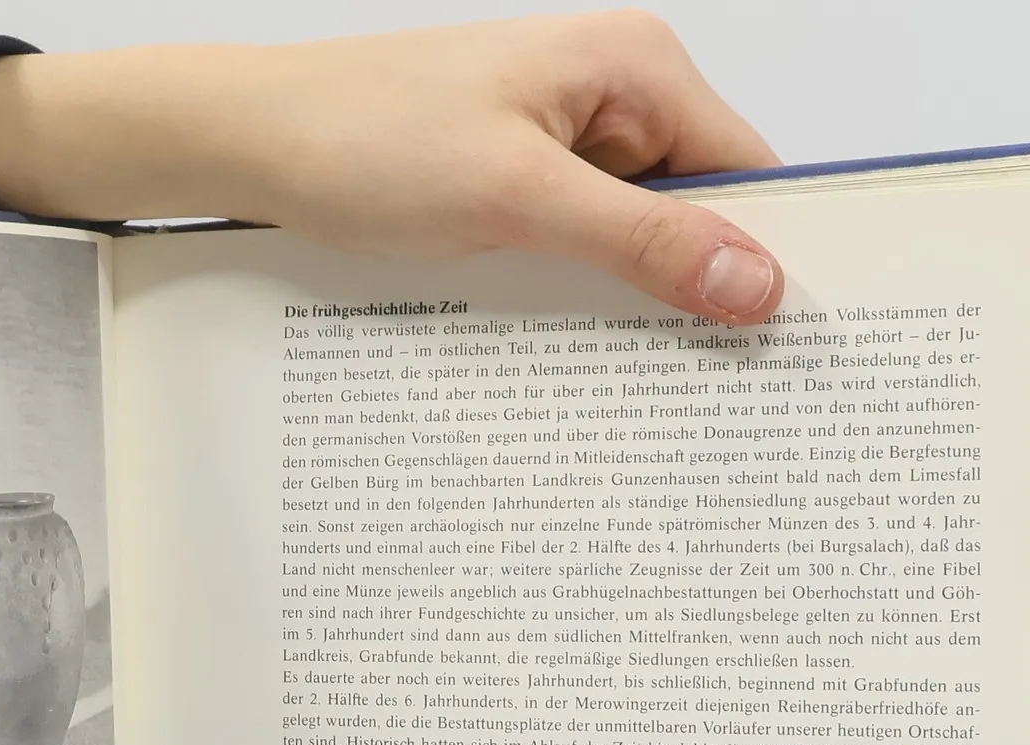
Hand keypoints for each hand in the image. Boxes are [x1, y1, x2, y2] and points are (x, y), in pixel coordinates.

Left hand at [0, 11, 783, 323]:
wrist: (249, 143)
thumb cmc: (361, 139)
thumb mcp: (516, 198)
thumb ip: (641, 243)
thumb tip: (758, 282)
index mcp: (634, 66)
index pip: (747, 174)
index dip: (768, 261)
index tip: (781, 351)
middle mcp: (609, 93)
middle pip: (696, 214)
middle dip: (694, 294)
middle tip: (704, 392)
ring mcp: (560, 139)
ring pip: (632, 241)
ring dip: (626, 303)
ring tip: (627, 377)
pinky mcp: (516, 181)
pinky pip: (575, 247)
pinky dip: (574, 295)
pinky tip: (561, 343)